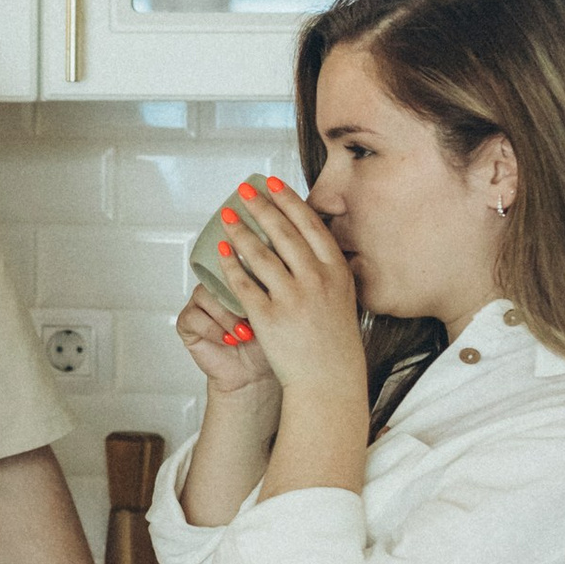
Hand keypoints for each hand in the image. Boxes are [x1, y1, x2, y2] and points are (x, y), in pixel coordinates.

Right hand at [177, 279, 281, 398]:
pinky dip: (213, 329)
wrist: (254, 375)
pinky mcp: (187, 323)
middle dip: (237, 300)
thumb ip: (267, 289)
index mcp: (236, 278)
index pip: (233, 262)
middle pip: (218, 277)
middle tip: (254, 318)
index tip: (259, 300)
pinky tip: (228, 340)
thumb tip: (269, 271)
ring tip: (243, 334)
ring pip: (205, 296)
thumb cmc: (266, 345)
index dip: (245, 276)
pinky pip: (193, 317)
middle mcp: (216, 288)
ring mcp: (200, 304)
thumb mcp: (274, 313)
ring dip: (226, 316)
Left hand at [210, 180, 366, 405]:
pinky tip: (222, 253)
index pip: (309, 225)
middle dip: (261, 207)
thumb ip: (327, 266)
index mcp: (336, 271)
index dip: (288, 201)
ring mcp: (293, 299)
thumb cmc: (334, 341)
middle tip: (243, 191)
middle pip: (283, 233)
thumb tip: (309, 235)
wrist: (328, 379)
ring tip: (228, 217)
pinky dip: (231, 266)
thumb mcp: (343, 295)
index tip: (272, 184)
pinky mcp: (270, 318)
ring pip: (261, 255)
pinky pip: (245, 285)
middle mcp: (316, 280)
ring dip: (241, 232)